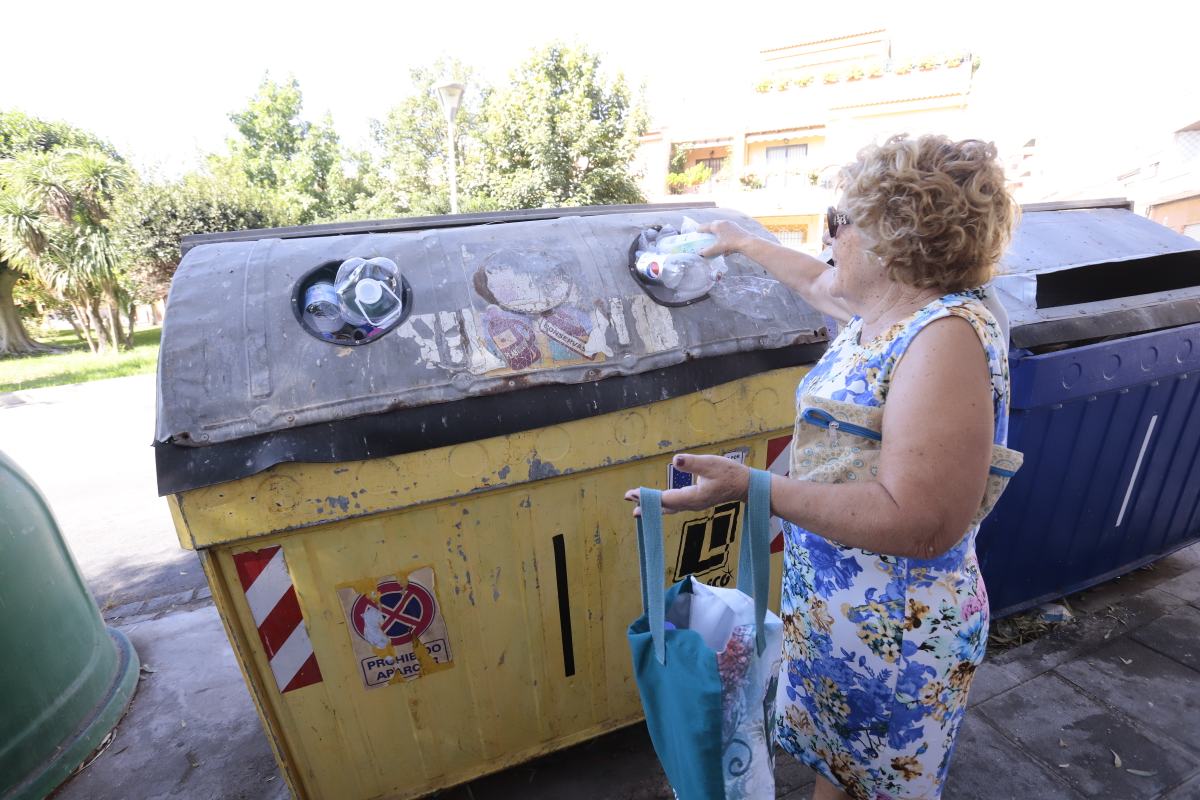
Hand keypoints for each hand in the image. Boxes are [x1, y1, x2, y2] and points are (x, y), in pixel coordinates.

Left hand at [623, 454, 749, 516]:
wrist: (746, 485)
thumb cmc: (730, 473)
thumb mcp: (711, 464)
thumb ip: (693, 463)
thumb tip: (675, 459)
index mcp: (693, 497)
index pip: (665, 498)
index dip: (647, 496)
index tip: (632, 494)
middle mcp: (691, 503)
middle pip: (664, 505)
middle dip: (646, 503)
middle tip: (629, 500)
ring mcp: (694, 503)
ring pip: (669, 507)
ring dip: (653, 505)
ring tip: (637, 509)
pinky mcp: (696, 500)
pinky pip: (675, 505)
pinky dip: (664, 504)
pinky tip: (660, 504)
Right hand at [699, 220, 751, 257]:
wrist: (747, 242)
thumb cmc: (730, 244)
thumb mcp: (717, 248)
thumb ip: (707, 251)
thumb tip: (699, 253)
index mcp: (716, 225)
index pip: (703, 226)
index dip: (699, 231)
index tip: (696, 234)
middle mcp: (722, 222)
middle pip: (712, 226)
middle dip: (708, 232)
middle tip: (706, 237)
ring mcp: (730, 224)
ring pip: (720, 228)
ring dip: (717, 234)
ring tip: (715, 241)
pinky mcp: (736, 228)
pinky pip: (727, 231)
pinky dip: (724, 236)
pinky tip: (725, 244)